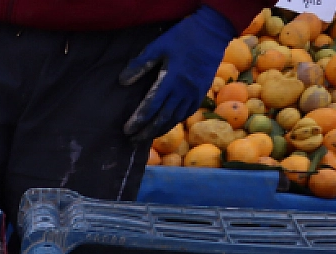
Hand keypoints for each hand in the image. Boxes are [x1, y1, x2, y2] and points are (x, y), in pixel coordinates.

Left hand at [119, 6, 236, 137]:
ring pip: (176, 118)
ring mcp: (195, 93)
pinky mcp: (202, 92)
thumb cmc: (183, 37)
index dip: (138, 120)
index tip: (127, 130)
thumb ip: (140, 64)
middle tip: (133, 140)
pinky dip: (175, 122)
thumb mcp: (159, 46)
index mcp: (171, 79)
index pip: (151, 106)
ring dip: (160, 130)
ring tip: (147, 137)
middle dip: (147, 131)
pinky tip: (166, 125)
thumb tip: (122, 82)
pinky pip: (187, 113)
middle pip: (163, 118)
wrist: (213, 32)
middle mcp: (183, 90)